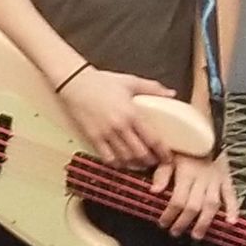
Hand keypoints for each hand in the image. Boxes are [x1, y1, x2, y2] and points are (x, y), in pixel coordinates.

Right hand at [58, 66, 178, 166]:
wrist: (74, 82)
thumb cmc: (101, 81)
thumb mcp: (129, 81)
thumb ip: (152, 88)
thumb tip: (171, 94)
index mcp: (131, 112)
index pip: (153, 139)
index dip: (163, 152)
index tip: (168, 157)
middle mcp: (119, 125)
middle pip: (141, 153)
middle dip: (151, 161)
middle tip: (155, 161)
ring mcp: (105, 133)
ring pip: (125, 158)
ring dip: (135, 164)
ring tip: (141, 163)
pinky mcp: (93, 137)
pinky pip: (107, 158)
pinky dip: (117, 163)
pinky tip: (122, 162)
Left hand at [152, 150, 238, 239]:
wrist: (206, 129)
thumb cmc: (183, 144)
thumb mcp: (168, 154)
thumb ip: (162, 173)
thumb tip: (154, 191)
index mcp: (186, 173)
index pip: (177, 199)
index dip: (170, 214)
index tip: (162, 223)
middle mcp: (202, 178)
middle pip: (194, 206)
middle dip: (184, 222)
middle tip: (175, 232)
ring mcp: (217, 180)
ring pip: (212, 205)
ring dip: (205, 222)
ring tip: (196, 235)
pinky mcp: (227, 179)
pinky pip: (232, 195)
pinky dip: (234, 209)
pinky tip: (231, 222)